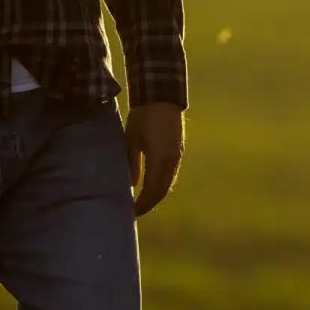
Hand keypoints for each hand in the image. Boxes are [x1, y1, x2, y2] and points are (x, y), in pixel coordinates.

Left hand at [125, 101, 184, 215]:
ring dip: (156, 195)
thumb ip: (131, 163)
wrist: (162, 97)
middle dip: (149, 203)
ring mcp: (177, 156)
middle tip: (135, 211)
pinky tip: (151, 186)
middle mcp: (171, 161)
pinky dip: (161, 184)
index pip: (152, 190)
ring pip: (168, 183)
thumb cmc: (143, 116)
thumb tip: (131, 185)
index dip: (142, 204)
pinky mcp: (178, 151)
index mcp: (160, 159)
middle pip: (162, 191)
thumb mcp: (131, 139)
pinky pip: (171, 175)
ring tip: (142, 202)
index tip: (131, 212)